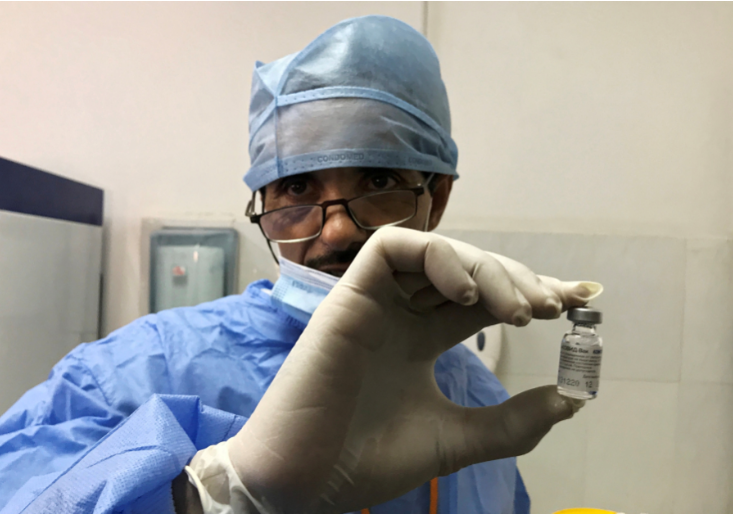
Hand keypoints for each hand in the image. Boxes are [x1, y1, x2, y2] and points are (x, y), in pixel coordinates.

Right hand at [228, 227, 599, 512]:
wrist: (306, 483)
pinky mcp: (349, 295)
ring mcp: (376, 301)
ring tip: (520, 310)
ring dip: (487, 270)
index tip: (578, 302)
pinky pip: (392, 249)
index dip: (530, 292)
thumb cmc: (367, 461)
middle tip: (555, 307)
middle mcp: (401, 313)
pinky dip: (439, 259)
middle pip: (467, 270)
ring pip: (437, 252)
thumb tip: (570, 400)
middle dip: (518, 279)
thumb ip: (511, 423)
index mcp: (421, 340)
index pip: (482, 300)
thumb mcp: (456, 439)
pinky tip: (469, 297)